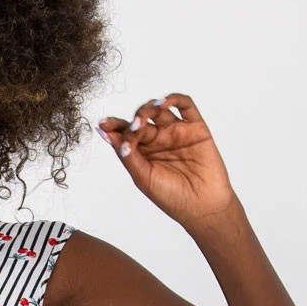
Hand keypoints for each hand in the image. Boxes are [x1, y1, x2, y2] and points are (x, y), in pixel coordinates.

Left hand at [96, 92, 236, 229]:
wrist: (202, 207)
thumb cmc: (172, 197)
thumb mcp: (143, 177)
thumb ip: (126, 155)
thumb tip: (105, 134)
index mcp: (144, 153)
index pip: (126, 133)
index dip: (114, 126)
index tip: (103, 124)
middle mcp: (159, 140)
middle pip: (141, 118)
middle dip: (133, 121)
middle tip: (132, 130)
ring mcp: (177, 132)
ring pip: (159, 109)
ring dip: (148, 108)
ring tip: (142, 120)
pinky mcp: (195, 128)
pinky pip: (185, 105)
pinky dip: (174, 98)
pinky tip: (163, 103)